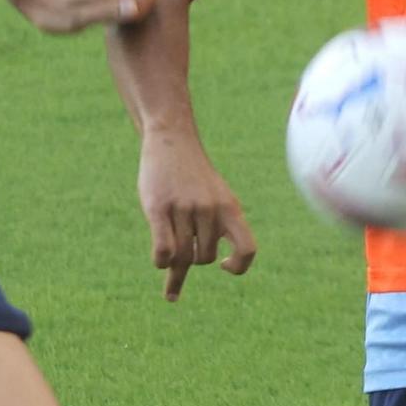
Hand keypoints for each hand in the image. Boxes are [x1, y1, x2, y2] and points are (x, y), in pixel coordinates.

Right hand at [138, 131, 256, 301]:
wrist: (172, 139)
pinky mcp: (158, 207)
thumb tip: (217, 262)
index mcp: (230, 208)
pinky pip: (163, 250)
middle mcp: (210, 208)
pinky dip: (161, 262)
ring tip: (166, 261)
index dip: (238, 266)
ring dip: (173, 264)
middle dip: (193, 258)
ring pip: (182, 256)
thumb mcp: (216, 196)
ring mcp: (184, 207)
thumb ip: (220, 226)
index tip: (223, 265)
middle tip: (183, 248)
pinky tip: (160, 262)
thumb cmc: (193, 176)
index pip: (247, 249)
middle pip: (204, 257)